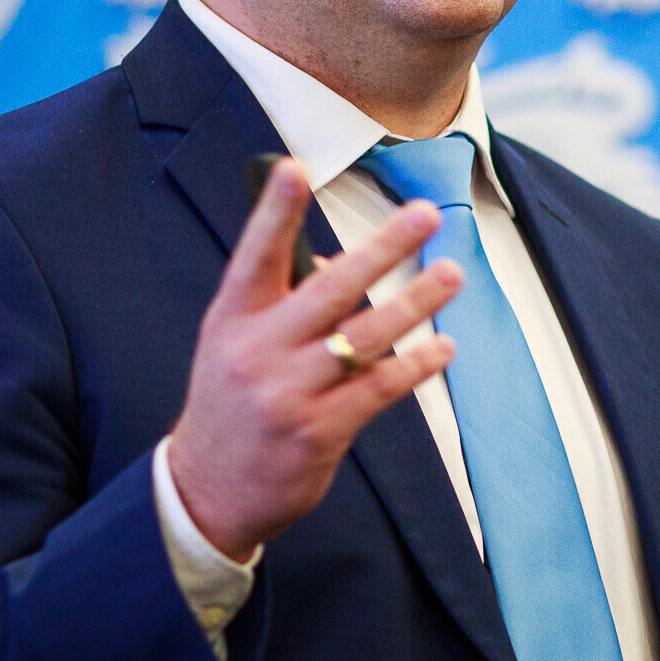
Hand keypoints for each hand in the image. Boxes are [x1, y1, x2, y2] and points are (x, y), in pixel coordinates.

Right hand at [165, 158, 461, 559]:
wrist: (207, 492)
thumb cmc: (231, 402)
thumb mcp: (232, 344)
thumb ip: (279, 302)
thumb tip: (339, 259)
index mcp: (232, 319)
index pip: (255, 256)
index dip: (274, 212)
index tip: (295, 167)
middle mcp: (258, 351)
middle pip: (330, 287)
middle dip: (383, 247)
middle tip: (426, 213)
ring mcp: (289, 394)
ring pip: (365, 337)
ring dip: (415, 302)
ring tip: (452, 274)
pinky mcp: (318, 432)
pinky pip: (378, 389)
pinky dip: (414, 365)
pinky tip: (443, 346)